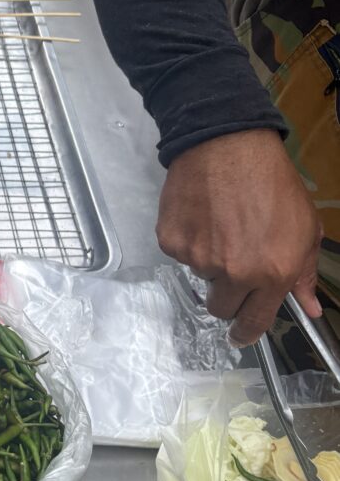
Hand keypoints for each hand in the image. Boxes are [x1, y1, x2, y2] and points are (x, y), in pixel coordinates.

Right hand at [157, 130, 321, 346]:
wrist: (226, 144)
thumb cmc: (271, 181)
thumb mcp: (305, 227)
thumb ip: (304, 273)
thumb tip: (309, 308)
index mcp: (272, 274)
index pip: (255, 322)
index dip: (246, 333)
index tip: (240, 335)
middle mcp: (234, 273)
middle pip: (221, 307)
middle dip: (226, 293)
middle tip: (230, 265)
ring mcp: (198, 258)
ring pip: (200, 276)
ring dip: (208, 260)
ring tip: (218, 224)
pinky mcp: (171, 241)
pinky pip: (178, 253)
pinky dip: (187, 239)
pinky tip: (200, 215)